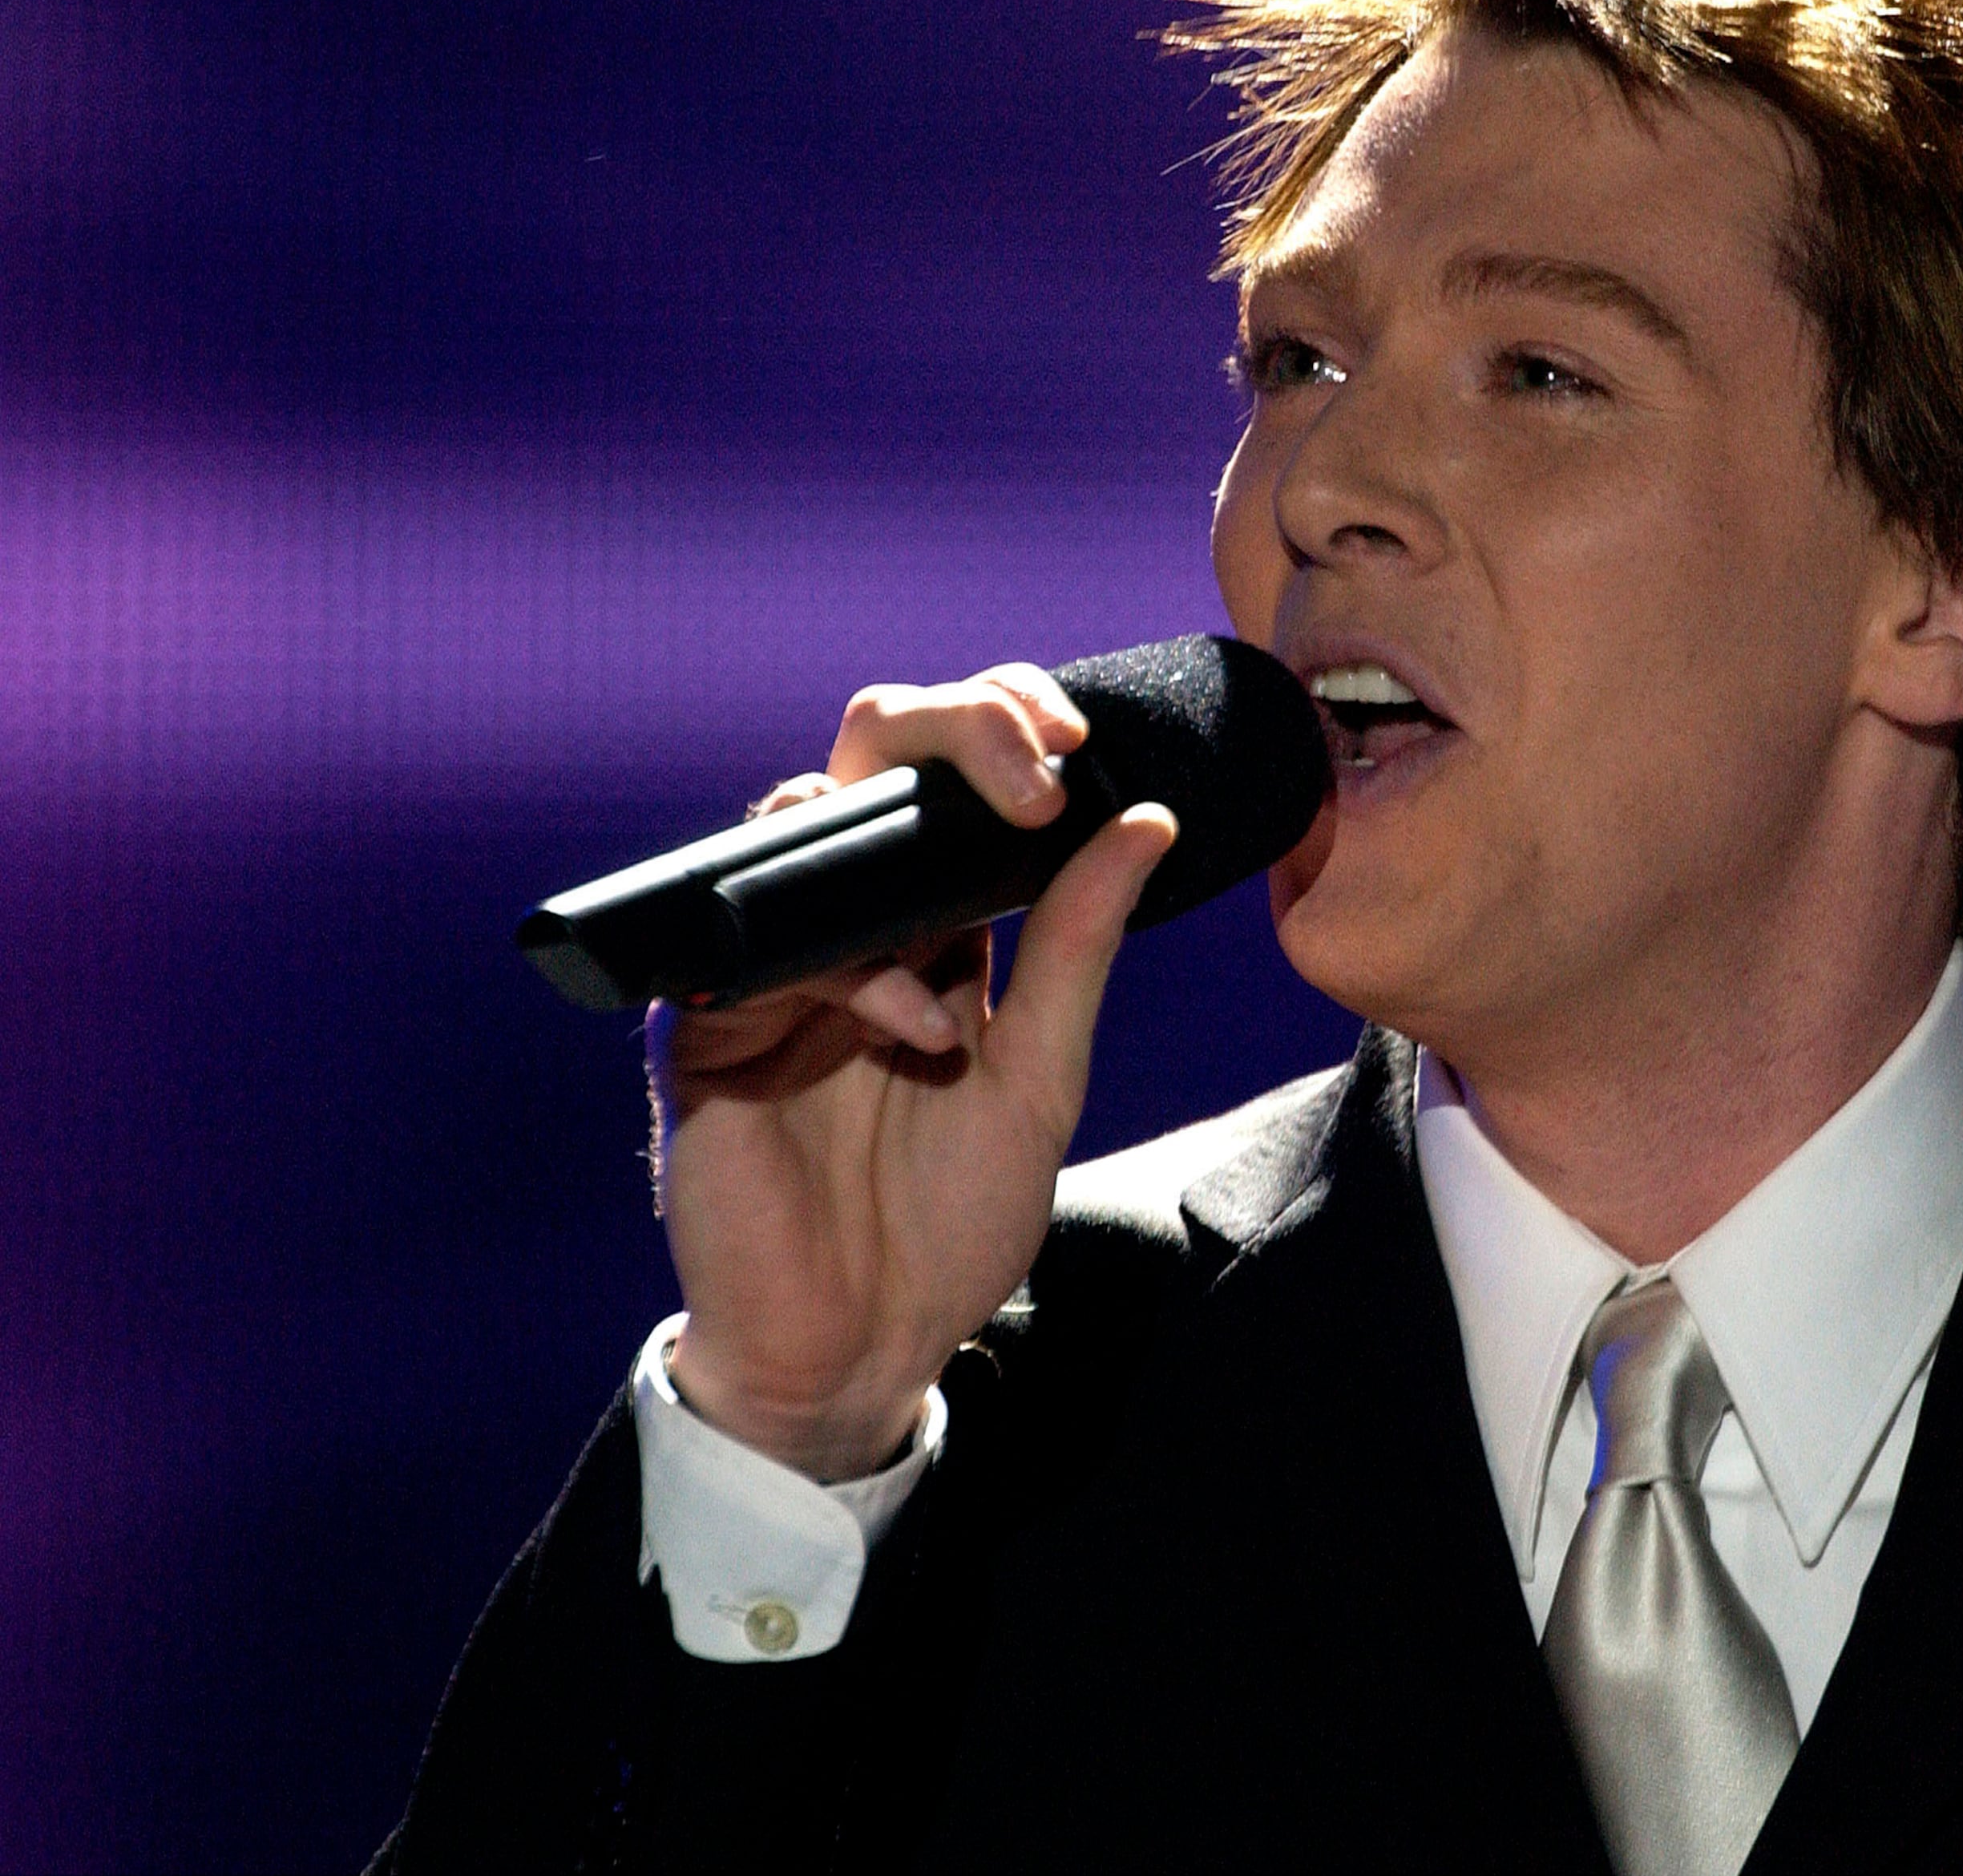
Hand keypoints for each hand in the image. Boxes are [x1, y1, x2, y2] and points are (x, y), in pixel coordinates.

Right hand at [649, 664, 1177, 1480]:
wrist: (864, 1347)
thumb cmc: (950, 1218)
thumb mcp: (1043, 1076)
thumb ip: (1078, 947)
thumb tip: (1149, 821)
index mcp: (928, 922)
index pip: (950, 772)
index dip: (1000, 719)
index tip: (1077, 737)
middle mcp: (847, 925)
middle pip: (870, 756)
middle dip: (955, 729)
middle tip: (1033, 768)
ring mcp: (773, 969)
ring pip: (795, 828)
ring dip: (894, 868)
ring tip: (961, 977)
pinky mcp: (710, 1030)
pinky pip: (756, 952)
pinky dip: (851, 976)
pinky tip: (916, 1033)